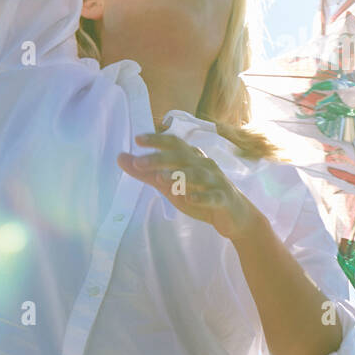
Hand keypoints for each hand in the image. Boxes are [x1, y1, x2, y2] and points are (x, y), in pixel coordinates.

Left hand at [117, 129, 259, 240]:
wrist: (234, 215)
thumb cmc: (199, 194)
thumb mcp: (170, 184)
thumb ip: (146, 172)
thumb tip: (120, 157)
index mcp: (192, 158)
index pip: (174, 143)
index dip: (157, 139)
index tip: (137, 140)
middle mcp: (204, 165)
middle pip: (183, 156)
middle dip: (160, 158)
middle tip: (140, 163)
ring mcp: (215, 181)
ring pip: (197, 175)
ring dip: (179, 176)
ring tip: (161, 179)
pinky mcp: (223, 199)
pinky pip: (212, 197)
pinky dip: (201, 198)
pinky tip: (189, 200)